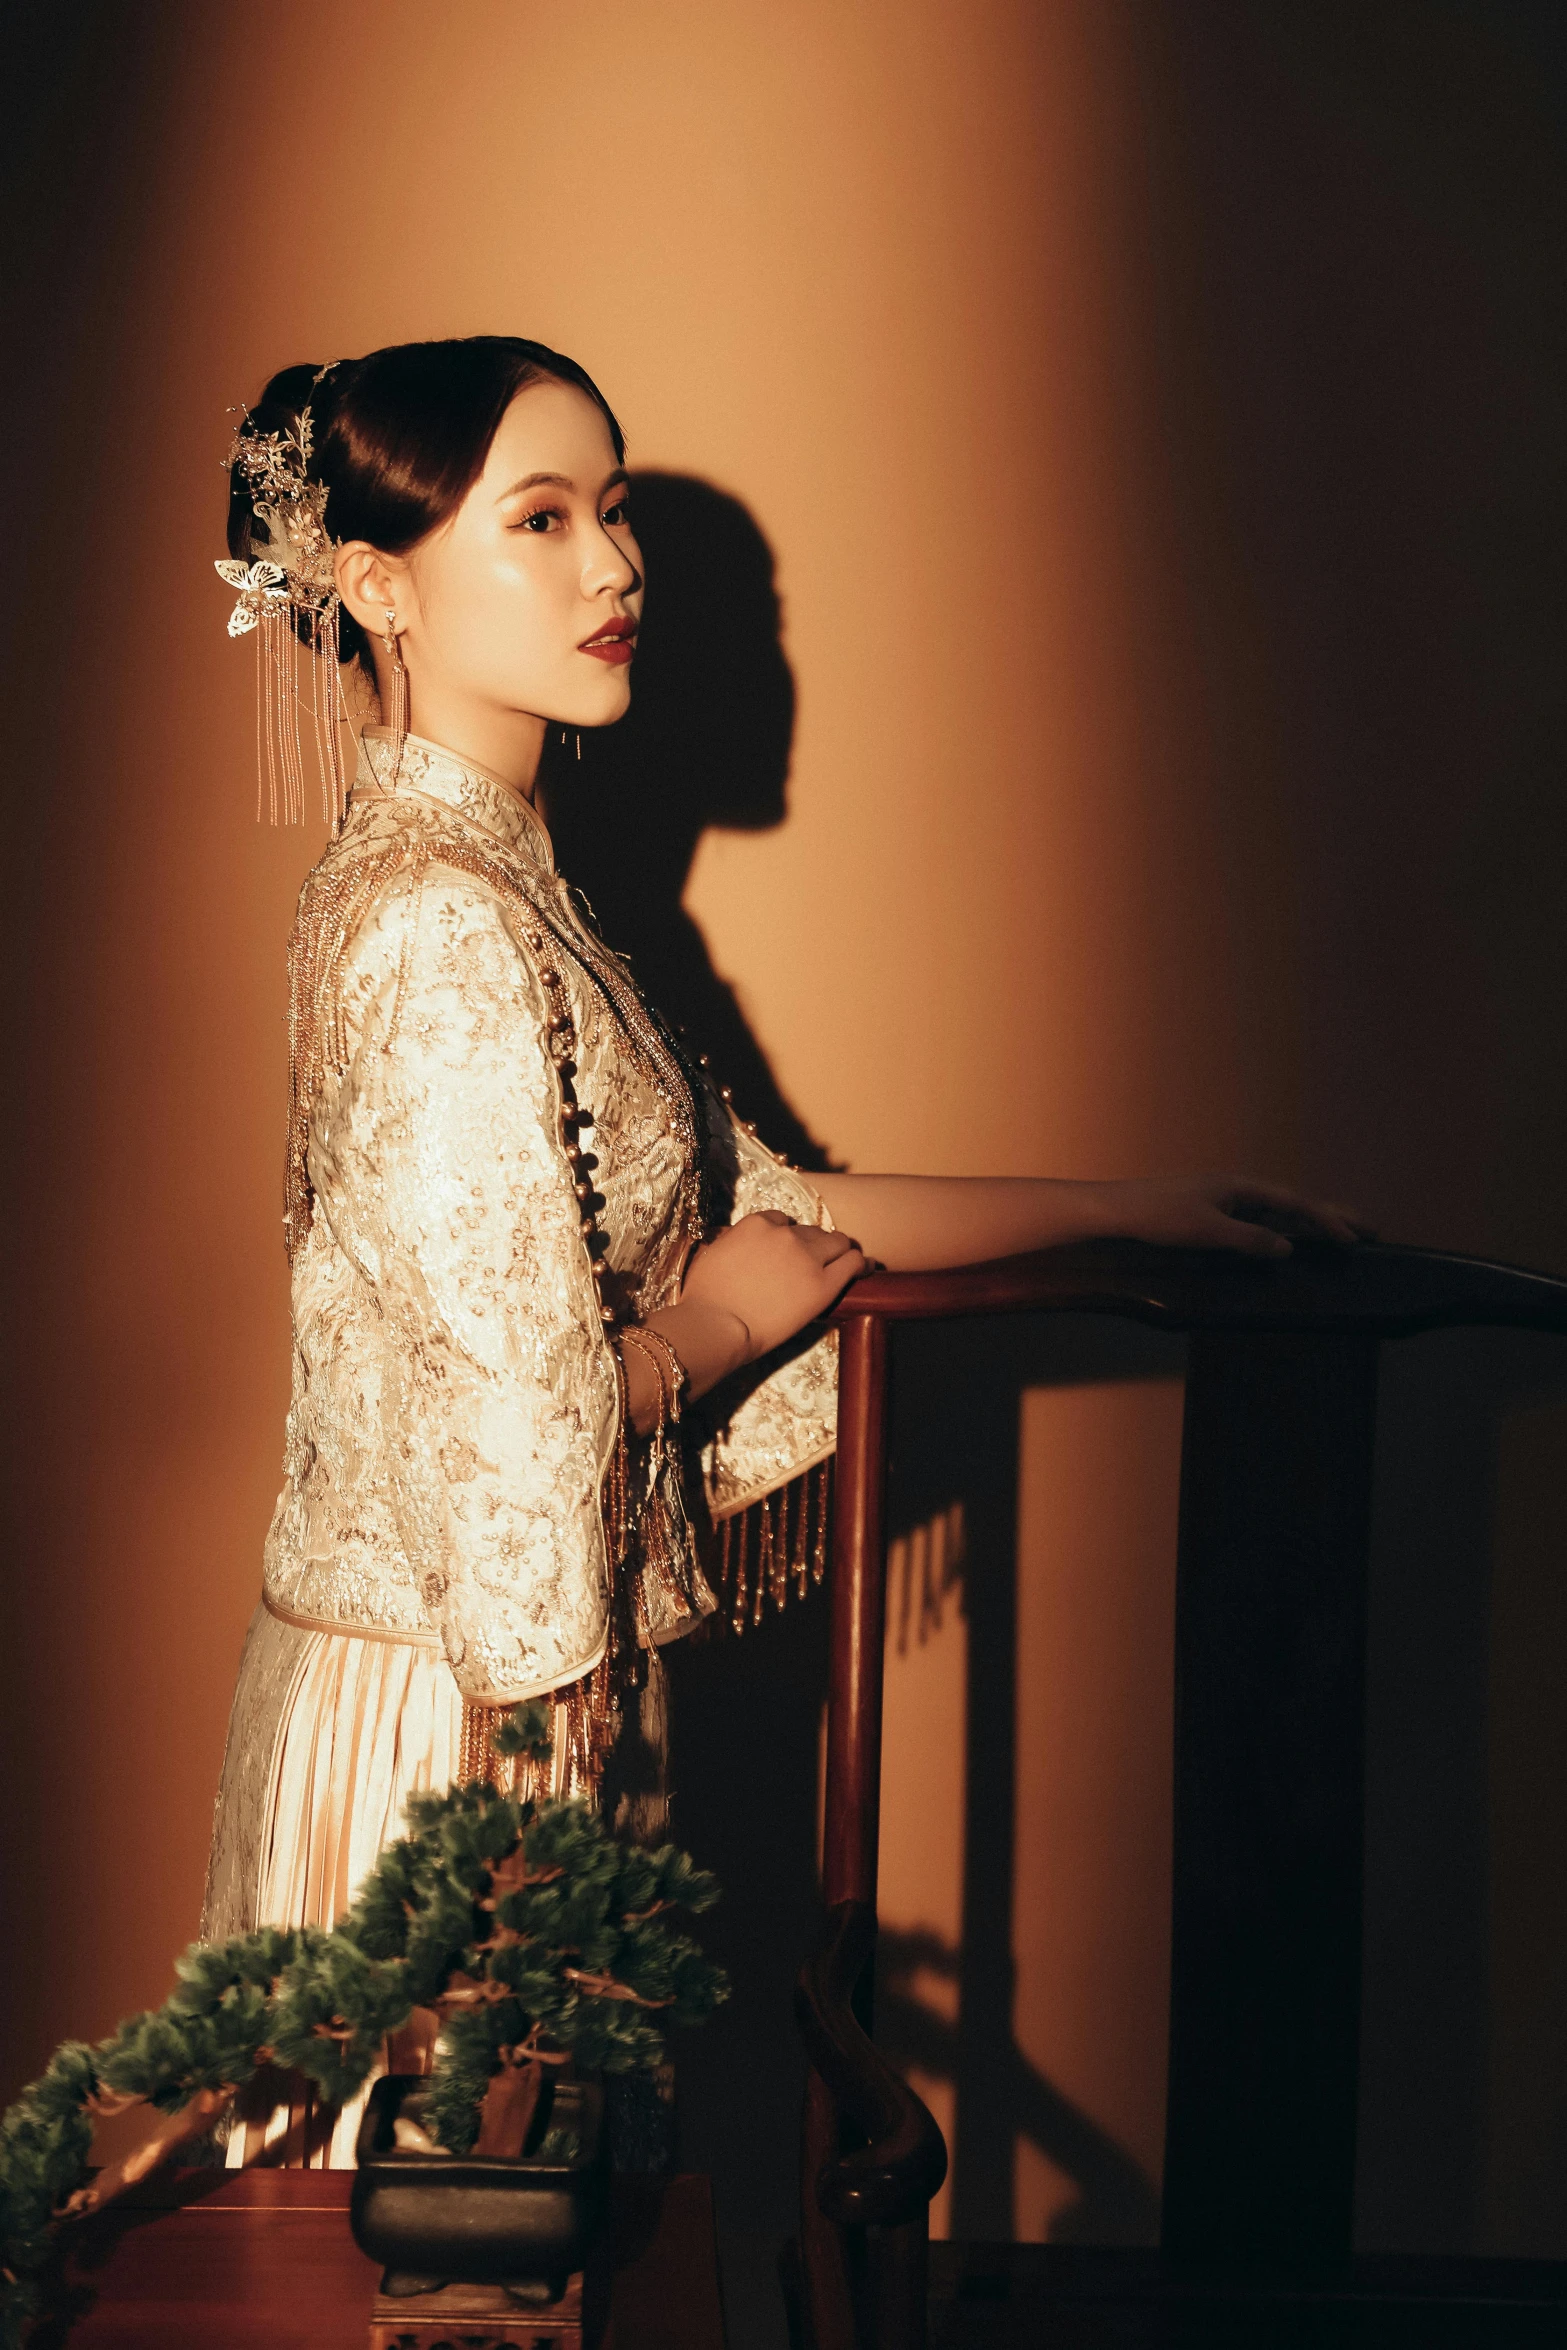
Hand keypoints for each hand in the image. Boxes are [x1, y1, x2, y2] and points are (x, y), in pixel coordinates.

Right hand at [680, 1210, 869, 1359]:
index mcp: (757, 1224)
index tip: (786, 1249)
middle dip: (813, 1243)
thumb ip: (731, 1243)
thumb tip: (736, 1243)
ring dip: (839, 1250)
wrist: (716, 1324)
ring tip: (844, 1260)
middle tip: (814, 1260)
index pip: (781, 1221)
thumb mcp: (710, 1255)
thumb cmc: (703, 1297)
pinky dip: (861, 1263)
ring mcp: (807, 1257)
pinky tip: (866, 1268)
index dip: (786, 1236)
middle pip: (811, 1231)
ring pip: (837, 1242)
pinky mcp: (824, 1284)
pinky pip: (853, 1263)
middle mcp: (786, 1234)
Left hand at [1098, 1176, 1371, 1259]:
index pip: (1295, 1203)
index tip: (1356, 1238)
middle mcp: (1237, 1190)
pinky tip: (1291, 1242)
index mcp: (1240, 1187)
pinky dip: (1283, 1230)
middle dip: (1331, 1216)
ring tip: (1342, 1236)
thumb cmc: (1157, 1216)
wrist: (1116, 1211)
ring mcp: (1226, 1201)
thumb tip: (1287, 1248)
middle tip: (1370, 1230)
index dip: (1327, 1221)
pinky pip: (1259, 1221)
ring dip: (1310, 1224)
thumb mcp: (1206, 1231)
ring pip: (1279, 1213)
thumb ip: (1248, 1240)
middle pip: (1294, 1203)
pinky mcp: (1213, 1214)